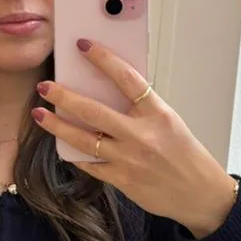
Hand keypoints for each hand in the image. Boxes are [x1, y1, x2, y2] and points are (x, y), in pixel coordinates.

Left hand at [33, 40, 237, 237]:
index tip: (84, 46)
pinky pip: (91, 164)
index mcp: (157, 113)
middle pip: (94, 111)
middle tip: (45, 87)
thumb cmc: (186, 155)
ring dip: (58, 126)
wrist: (199, 193)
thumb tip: (111, 92)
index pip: (126, 78)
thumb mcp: (169, 123)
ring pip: (84, 139)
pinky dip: (76, 154)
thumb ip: (142, 109)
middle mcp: (141, 135)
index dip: (103, 59)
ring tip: (41, 115)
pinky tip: (64, 145)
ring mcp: (129, 159)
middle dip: (64, 97)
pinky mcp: (122, 180)